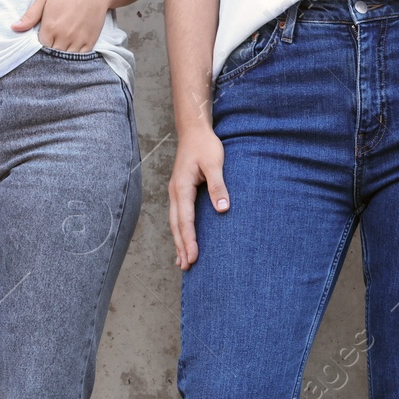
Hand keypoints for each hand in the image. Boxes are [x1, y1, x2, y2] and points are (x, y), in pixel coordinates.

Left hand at [12, 0, 116, 52]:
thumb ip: (30, 16)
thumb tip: (14, 28)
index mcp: (50, 27)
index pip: (41, 47)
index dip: (41, 45)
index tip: (44, 39)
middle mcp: (63, 36)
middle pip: (53, 55)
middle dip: (51, 51)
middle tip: (53, 43)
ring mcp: (77, 41)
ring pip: (66, 59)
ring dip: (63, 56)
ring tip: (62, 46)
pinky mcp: (90, 42)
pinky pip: (80, 57)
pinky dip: (75, 57)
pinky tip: (73, 49)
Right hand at [167, 125, 228, 269]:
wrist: (193, 131)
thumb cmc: (205, 145)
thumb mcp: (215, 163)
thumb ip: (218, 186)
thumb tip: (223, 209)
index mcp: (182, 187)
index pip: (185, 220)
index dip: (189, 240)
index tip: (193, 256)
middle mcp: (175, 193)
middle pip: (176, 225)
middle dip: (181, 246)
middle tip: (187, 267)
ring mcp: (175, 193)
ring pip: (175, 223)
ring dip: (178, 242)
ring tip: (182, 263)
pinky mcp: (180, 192)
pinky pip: (178, 216)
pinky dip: (179, 232)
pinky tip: (182, 242)